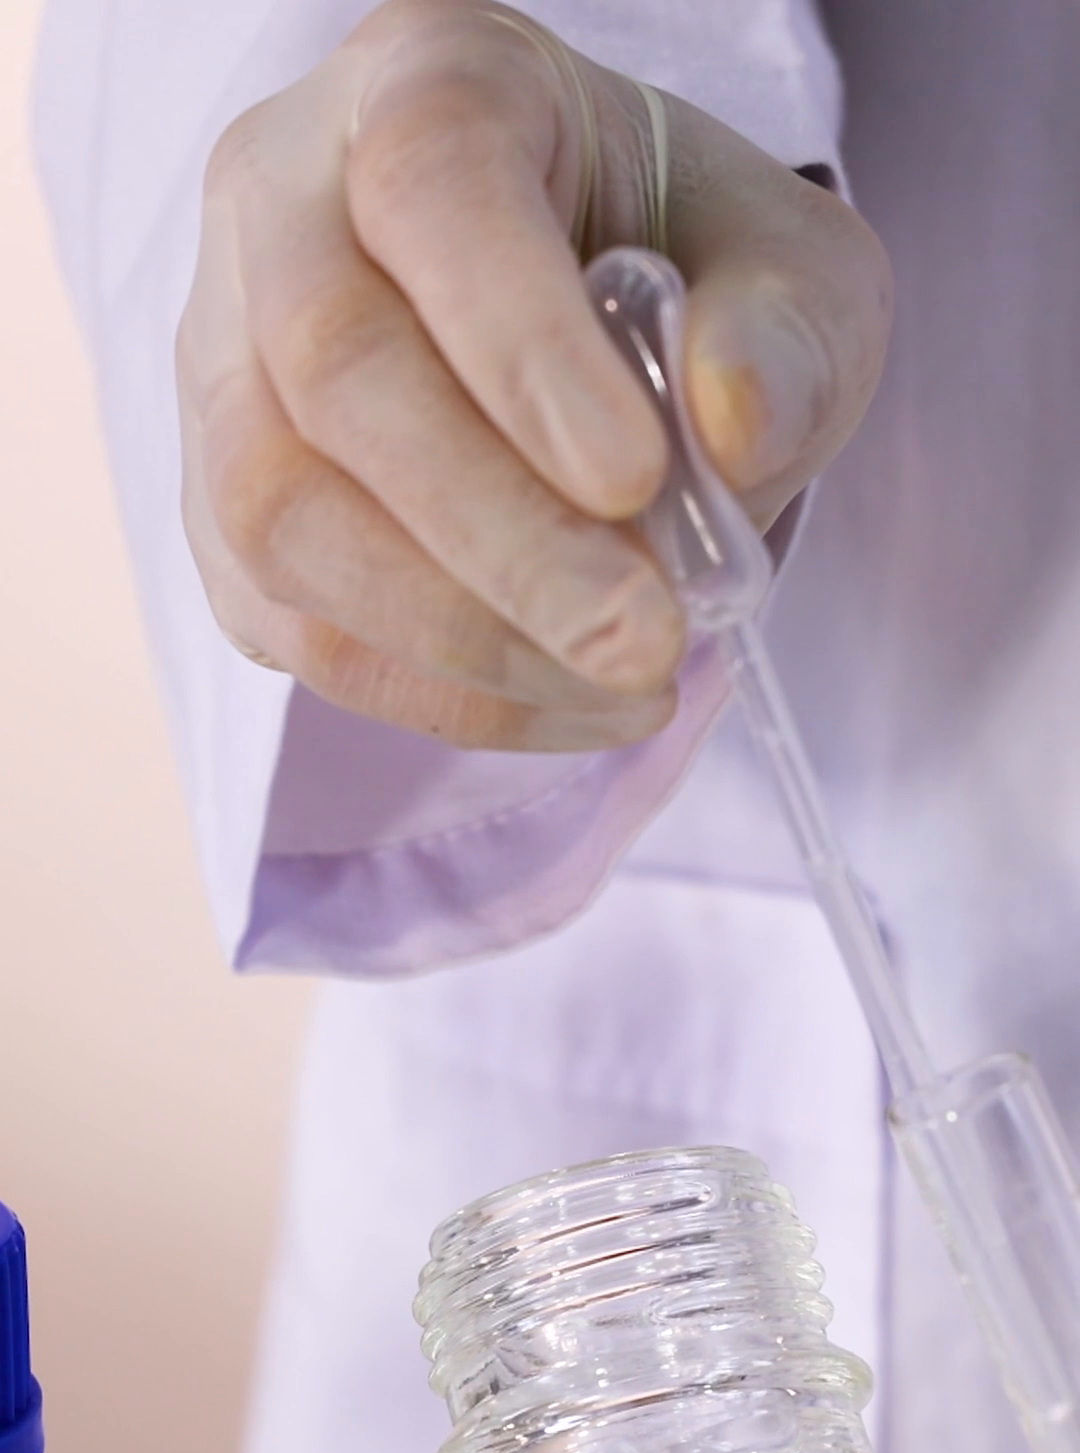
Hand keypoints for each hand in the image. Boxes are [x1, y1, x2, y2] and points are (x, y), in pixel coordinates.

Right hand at [177, 0, 889, 749]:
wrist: (586, 311)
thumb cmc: (681, 267)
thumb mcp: (792, 266)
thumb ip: (789, 332)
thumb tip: (731, 432)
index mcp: (429, 85)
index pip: (436, 188)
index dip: (522, 346)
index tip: (637, 480)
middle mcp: (284, 204)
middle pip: (334, 369)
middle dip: (500, 540)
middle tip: (644, 640)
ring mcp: (225, 362)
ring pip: (277, 514)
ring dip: (459, 637)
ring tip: (622, 681)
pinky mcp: (219, 507)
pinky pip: (290, 622)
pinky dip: (432, 692)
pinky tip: (558, 701)